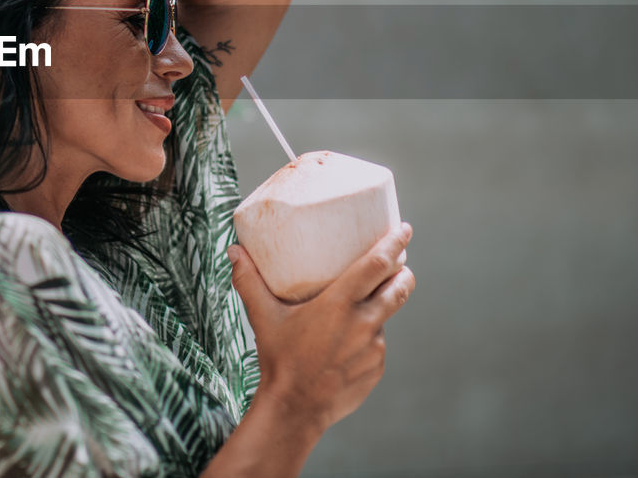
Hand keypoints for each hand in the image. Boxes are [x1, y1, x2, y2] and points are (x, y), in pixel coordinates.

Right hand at [228, 222, 415, 432]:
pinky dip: (367, 340)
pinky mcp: (376, 368)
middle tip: (399, 263)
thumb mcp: (262, 316)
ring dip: (380, 309)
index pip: (377, 264)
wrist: (295, 409)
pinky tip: (347, 346)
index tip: (404, 229)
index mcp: (339, 304)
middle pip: (398, 287)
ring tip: (360, 309)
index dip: (395, 244)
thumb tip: (233, 250)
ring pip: (385, 318)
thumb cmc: (278, 359)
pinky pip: (377, 346)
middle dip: (403, 272)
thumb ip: (248, 281)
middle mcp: (363, 323)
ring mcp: (374, 348)